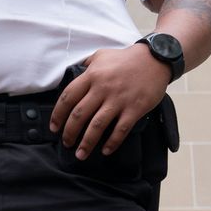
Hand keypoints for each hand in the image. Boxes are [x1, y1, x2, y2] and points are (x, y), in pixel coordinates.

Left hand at [48, 44, 170, 159]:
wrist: (156, 58)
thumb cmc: (126, 58)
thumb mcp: (101, 56)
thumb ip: (86, 66)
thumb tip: (74, 73)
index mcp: (92, 76)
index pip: (68, 97)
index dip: (58, 115)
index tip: (54, 127)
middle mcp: (102, 88)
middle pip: (79, 114)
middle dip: (69, 132)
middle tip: (66, 143)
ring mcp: (119, 99)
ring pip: (97, 125)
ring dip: (87, 142)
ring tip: (81, 154)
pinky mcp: (135, 108)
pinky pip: (121, 129)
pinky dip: (112, 142)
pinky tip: (106, 150)